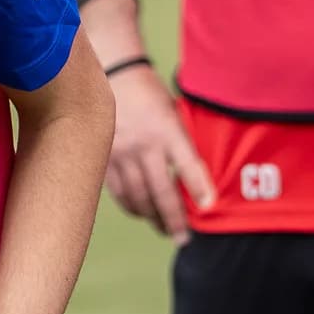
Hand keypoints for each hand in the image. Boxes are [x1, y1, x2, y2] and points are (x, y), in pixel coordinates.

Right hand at [102, 66, 213, 241]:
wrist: (113, 76)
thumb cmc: (150, 95)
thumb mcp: (174, 112)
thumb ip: (183, 142)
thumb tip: (199, 180)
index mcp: (167, 129)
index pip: (187, 164)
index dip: (198, 187)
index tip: (209, 208)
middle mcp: (144, 144)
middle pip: (161, 191)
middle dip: (174, 219)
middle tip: (184, 238)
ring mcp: (121, 153)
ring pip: (139, 197)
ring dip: (153, 218)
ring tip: (165, 230)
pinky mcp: (104, 159)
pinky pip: (120, 192)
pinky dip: (132, 207)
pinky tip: (143, 213)